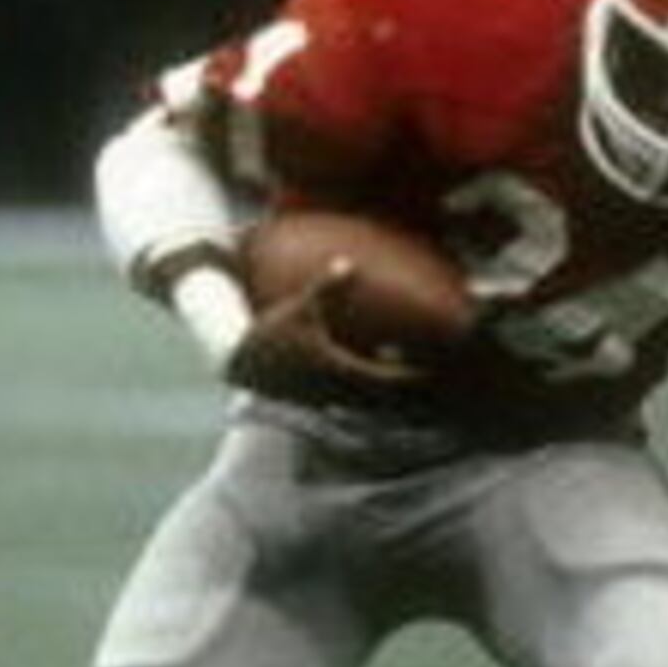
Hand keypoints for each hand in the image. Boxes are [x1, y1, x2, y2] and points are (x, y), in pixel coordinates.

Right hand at [223, 262, 435, 406]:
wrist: (238, 361)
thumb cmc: (271, 332)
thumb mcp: (300, 307)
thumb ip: (327, 287)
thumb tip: (348, 263)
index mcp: (337, 370)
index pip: (385, 380)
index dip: (410, 377)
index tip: (429, 370)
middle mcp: (335, 391)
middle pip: (381, 399)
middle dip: (403, 387)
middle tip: (422, 369)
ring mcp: (325, 401)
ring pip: (365, 403)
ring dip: (383, 389)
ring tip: (396, 364)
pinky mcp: (315, 402)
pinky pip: (348, 400)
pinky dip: (363, 389)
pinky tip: (363, 366)